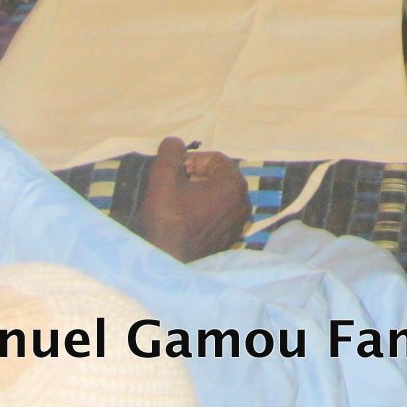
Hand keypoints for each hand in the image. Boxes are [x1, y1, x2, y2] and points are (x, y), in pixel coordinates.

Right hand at [133, 136, 251, 261]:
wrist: (165, 264)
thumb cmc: (166, 220)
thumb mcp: (163, 177)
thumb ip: (171, 152)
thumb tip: (176, 142)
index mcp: (233, 186)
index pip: (216, 159)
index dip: (192, 161)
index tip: (175, 173)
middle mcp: (244, 204)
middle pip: (220, 177)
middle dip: (197, 177)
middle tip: (175, 187)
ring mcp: (238, 224)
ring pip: (219, 196)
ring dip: (200, 194)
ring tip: (178, 204)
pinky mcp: (230, 240)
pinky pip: (219, 215)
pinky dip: (204, 211)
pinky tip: (185, 221)